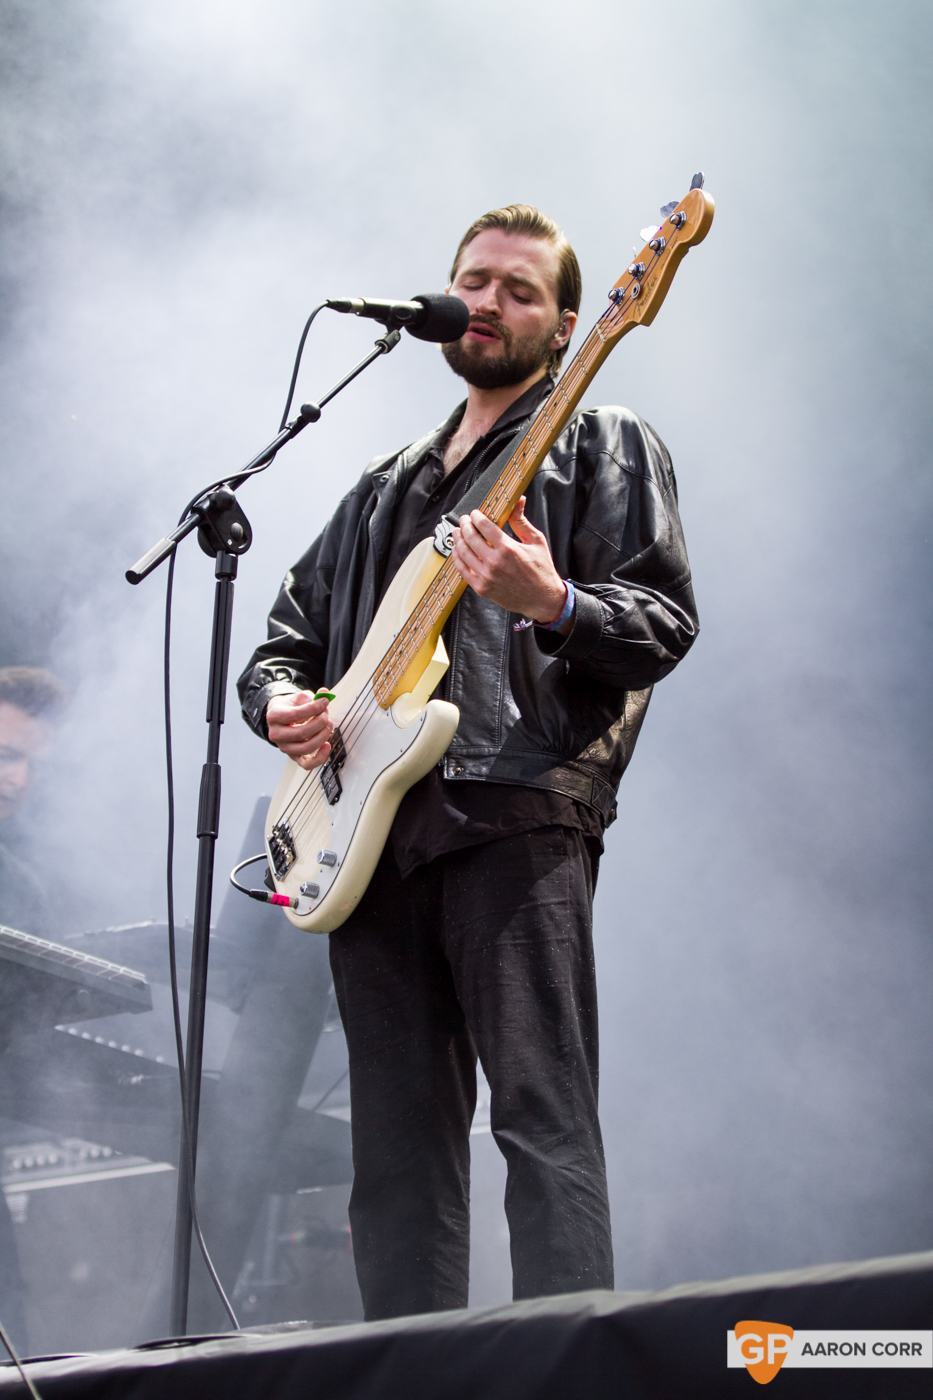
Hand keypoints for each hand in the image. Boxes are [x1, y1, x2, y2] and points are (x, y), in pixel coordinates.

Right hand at [266, 691, 333, 769]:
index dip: (313, 708)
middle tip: (327, 715)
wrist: (282, 718)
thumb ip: (312, 696)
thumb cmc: (290, 707)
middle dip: (319, 722)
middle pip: (301, 733)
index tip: (325, 702)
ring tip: (328, 726)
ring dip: (322, 737)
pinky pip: (307, 764)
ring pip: (305, 748)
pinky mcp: (294, 757)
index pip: (295, 714)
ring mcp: (285, 747)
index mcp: (274, 716)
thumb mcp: (298, 698)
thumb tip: (324, 694)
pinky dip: (320, 757)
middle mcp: (276, 734)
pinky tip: (327, 745)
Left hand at [451, 496, 566, 622]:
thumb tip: (519, 500)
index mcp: (508, 548)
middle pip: (470, 537)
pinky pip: (462, 570)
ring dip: (458, 540)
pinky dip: (457, 558)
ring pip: (463, 553)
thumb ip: (521, 521)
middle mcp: (495, 562)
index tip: (475, 513)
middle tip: (464, 521)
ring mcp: (486, 576)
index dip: (476, 517)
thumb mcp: (536, 541)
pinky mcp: (482, 588)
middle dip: (465, 525)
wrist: (543, 599)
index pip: (484, 526)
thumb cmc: (541, 570)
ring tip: (458, 532)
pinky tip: (458, 551)